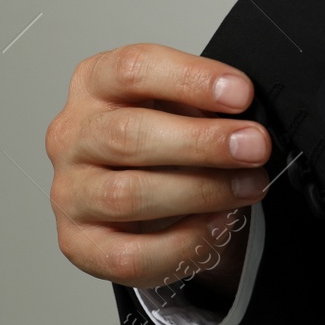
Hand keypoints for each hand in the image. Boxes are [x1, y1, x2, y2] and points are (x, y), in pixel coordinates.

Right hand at [45, 44, 272, 291]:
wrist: (144, 194)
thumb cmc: (163, 138)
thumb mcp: (183, 103)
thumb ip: (208, 104)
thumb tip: (250, 122)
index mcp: (96, 83)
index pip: (133, 69)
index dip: (190, 80)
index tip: (241, 94)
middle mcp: (73, 135)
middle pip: (128, 134)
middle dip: (202, 142)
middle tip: (254, 145)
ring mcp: (70, 191)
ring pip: (127, 195)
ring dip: (200, 192)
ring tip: (248, 186)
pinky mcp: (78, 243)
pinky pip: (128, 255)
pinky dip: (182, 243)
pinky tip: (217, 225)